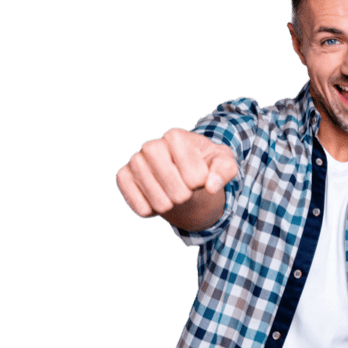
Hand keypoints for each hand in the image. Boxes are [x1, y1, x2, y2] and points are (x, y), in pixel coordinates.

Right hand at [116, 128, 237, 220]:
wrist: (184, 174)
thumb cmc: (206, 165)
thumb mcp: (224, 163)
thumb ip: (225, 170)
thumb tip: (211, 186)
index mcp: (176, 136)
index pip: (193, 175)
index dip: (199, 182)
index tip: (199, 178)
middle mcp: (150, 145)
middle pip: (173, 187)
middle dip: (185, 195)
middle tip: (186, 191)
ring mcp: (135, 161)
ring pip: (156, 199)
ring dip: (170, 205)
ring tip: (172, 196)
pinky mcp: (123, 177)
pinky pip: (137, 205)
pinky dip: (151, 211)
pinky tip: (156, 200)